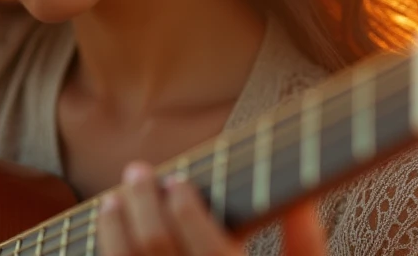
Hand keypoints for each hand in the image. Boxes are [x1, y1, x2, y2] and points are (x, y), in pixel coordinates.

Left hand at [97, 161, 325, 255]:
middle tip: (137, 170)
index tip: (176, 180)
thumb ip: (306, 247)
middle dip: (142, 203)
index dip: (188, 211)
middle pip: (157, 251)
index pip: (213, 253)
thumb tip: (300, 199)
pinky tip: (110, 239)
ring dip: (113, 230)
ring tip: (114, 200)